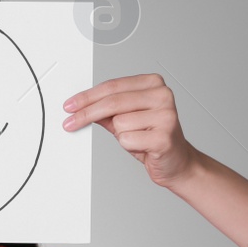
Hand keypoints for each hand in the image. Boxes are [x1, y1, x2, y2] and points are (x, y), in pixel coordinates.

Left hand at [61, 73, 197, 187]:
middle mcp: (162, 95)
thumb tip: (80, 107)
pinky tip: (143, 146)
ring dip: (121, 135)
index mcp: (153, 84)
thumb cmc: (152, 138)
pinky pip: (127, 139)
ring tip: (137, 138)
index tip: (70, 106)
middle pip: (112, 102)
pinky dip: (129, 145)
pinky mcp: (164, 136)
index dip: (87, 97)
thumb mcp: (126, 119)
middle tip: (71, 122)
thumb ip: (106, 110)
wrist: (177, 162)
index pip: (112, 87)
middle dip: (87, 114)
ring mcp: (166, 115)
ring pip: (119, 123)